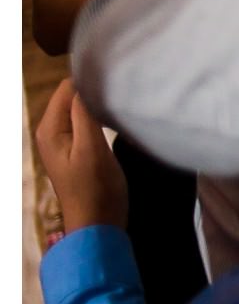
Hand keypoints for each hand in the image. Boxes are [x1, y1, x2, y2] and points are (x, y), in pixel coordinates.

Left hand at [34, 79, 126, 233]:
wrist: (97, 224)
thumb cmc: (95, 188)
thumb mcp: (92, 149)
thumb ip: (84, 114)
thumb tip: (85, 81)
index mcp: (50, 129)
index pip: (67, 88)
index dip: (89, 80)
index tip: (117, 78)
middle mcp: (51, 131)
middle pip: (71, 96)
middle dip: (93, 90)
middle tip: (123, 88)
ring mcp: (62, 141)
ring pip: (79, 109)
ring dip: (97, 104)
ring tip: (121, 100)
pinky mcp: (75, 149)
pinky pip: (84, 122)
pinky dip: (98, 116)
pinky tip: (114, 118)